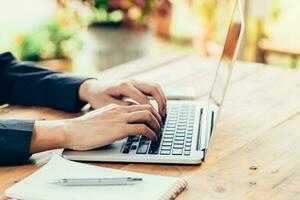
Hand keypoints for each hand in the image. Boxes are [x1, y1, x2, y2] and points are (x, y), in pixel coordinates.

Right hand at [31, 104, 160, 152]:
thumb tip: (119, 129)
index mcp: (115, 107)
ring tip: (158, 133)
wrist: (70, 130)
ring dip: (157, 125)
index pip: (138, 105)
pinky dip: (151, 134)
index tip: (153, 121)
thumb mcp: (100, 120)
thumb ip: (111, 121)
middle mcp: (119, 110)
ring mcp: (120, 118)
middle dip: (157, 117)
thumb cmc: (82, 129)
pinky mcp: (119, 129)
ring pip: (147, 115)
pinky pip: (142, 128)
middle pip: (147, 108)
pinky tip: (151, 139)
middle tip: (160, 127)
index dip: (150, 113)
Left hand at [79, 79, 166, 115]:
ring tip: (163, 112)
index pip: (144, 99)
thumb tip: (138, 113)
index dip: (151, 112)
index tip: (154, 122)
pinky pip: (151, 88)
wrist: (92, 88)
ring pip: (155, 86)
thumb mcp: (107, 105)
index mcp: (124, 86)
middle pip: (154, 88)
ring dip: (162, 98)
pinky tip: (158, 107)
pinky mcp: (136, 84)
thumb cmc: (97, 97)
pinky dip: (157, 97)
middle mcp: (131, 81)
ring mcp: (134, 81)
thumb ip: (123, 108)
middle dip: (161, 102)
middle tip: (163, 115)